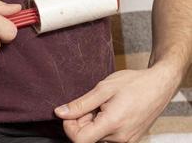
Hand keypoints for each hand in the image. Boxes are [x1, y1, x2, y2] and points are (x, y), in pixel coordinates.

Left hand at [55, 64, 181, 142]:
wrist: (159, 85)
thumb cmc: (133, 83)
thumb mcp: (103, 88)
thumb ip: (80, 104)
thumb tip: (60, 113)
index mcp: (112, 124)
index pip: (79, 140)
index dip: (69, 127)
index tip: (71, 112)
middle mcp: (120, 138)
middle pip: (87, 138)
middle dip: (81, 122)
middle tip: (91, 104)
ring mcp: (127, 140)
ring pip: (97, 137)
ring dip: (92, 123)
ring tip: (102, 105)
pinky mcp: (130, 139)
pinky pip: (108, 136)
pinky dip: (102, 125)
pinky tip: (109, 110)